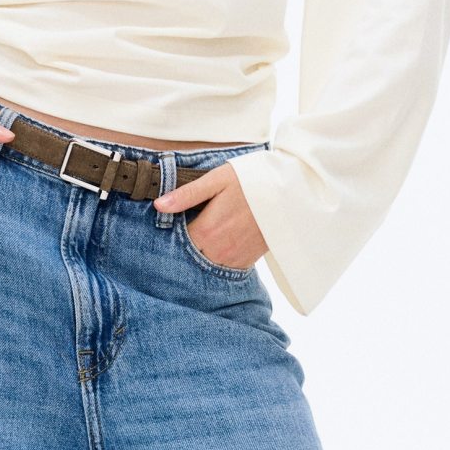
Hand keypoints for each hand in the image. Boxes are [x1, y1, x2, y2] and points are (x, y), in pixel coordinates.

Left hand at [152, 160, 268, 270]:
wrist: (290, 193)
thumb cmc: (251, 180)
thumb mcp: (217, 180)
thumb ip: (187, 195)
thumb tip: (158, 205)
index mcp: (206, 230)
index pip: (175, 244)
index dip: (167, 237)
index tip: (162, 229)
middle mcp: (218, 251)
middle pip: (188, 258)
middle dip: (181, 250)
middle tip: (179, 237)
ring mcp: (233, 259)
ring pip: (204, 266)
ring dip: (198, 258)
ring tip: (199, 241)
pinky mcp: (247, 262)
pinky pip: (223, 269)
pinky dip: (215, 261)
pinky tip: (214, 247)